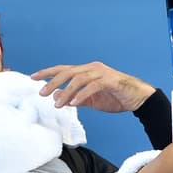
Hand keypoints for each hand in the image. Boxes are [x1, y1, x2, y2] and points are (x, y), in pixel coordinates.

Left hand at [32, 62, 155, 112]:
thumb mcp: (92, 100)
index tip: (33, 77)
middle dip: (52, 81)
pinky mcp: (110, 81)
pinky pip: (92, 87)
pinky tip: (74, 103)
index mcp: (87, 71)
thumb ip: (76, 98)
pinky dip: (82, 95)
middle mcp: (92, 69)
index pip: (64, 69)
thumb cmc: (116, 97)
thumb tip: (59, 98)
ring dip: (66, 92)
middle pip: (68, 72)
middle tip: (41, 93)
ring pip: (78, 79)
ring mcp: (101, 73)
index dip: (48, 73)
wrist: (138, 98)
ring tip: (58, 104)